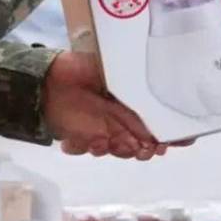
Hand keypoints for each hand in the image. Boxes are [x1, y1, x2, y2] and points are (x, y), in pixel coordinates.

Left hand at [43, 51, 176, 159]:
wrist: (48, 79)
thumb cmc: (84, 69)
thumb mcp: (115, 72)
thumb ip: (136, 87)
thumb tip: (161, 95)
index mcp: (136, 101)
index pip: (161, 122)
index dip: (170, 135)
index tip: (172, 141)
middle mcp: (125, 119)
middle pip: (145, 143)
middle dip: (146, 149)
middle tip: (143, 147)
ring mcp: (106, 130)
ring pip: (123, 149)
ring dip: (121, 149)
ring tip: (110, 140)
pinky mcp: (86, 139)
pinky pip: (96, 150)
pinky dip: (94, 147)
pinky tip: (91, 141)